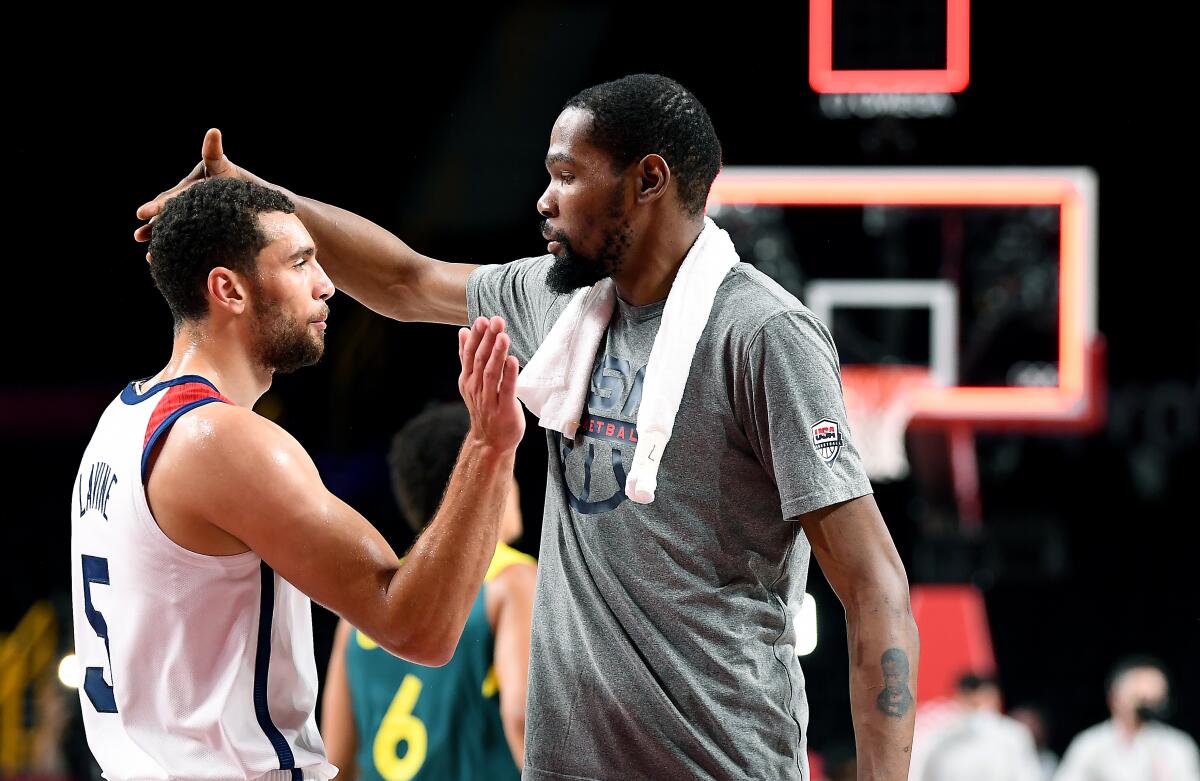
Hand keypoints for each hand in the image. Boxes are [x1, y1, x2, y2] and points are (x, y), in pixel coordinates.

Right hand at [134, 128, 243, 256]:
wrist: (264, 207)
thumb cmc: (244, 186)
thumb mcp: (225, 169)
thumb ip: (213, 153)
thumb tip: (212, 131)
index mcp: (193, 184)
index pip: (174, 195)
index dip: (159, 205)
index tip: (142, 213)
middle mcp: (192, 197)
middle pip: (171, 210)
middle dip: (155, 220)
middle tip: (139, 232)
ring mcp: (197, 212)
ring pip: (174, 223)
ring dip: (157, 233)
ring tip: (142, 244)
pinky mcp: (202, 226)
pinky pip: (185, 234)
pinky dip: (172, 244)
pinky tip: (158, 258)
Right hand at [458, 316, 523, 452]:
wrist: (490, 441)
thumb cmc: (485, 408)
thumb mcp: (471, 381)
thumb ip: (467, 357)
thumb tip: (462, 331)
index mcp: (468, 379)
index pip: (470, 354)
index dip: (476, 336)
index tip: (482, 319)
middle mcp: (476, 388)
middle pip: (480, 360)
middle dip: (487, 340)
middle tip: (495, 321)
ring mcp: (489, 400)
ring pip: (491, 373)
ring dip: (497, 354)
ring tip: (503, 336)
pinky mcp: (504, 409)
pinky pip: (506, 390)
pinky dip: (509, 375)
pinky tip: (513, 361)